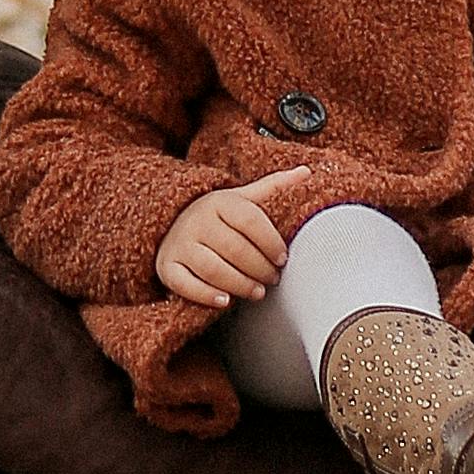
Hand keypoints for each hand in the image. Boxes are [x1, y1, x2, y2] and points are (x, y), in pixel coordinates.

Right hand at [155, 175, 308, 309]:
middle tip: (273, 279)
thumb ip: (274, 187)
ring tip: (257, 292)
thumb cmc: (218, 216)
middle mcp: (197, 220)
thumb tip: (307, 173)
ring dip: (240, 284)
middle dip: (259, 268)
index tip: (283, 258)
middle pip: (234, 248)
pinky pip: (185, 284)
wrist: (172, 223)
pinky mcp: (167, 267)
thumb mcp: (243, 198)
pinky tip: (225, 300)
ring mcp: (180, 244)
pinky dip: (206, 295)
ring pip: (212, 268)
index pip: (250, 220)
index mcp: (219, 201)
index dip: (271, 242)